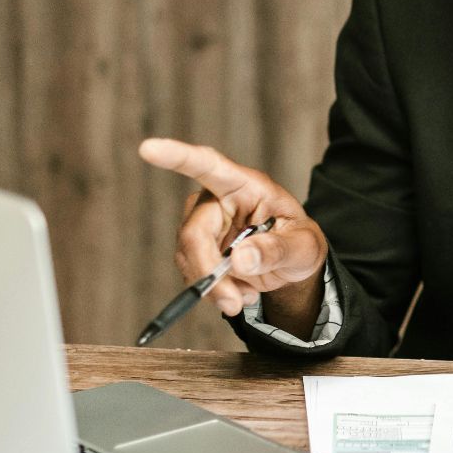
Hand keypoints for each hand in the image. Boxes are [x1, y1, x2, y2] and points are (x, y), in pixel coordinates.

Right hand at [137, 138, 328, 334]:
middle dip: (209, 273)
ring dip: (213, 287)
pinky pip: (191, 272)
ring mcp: (203, 224)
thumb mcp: (304, 247)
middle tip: (234, 304)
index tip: (148, 148)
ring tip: (245, 296)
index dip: (177, 156)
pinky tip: (237, 292)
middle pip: (194, 232)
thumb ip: (277, 251)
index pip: (208, 165)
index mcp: (245, 185)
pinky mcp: (196, 248)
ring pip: (187, 257)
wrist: (292, 264)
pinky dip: (212, 291)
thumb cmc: (299, 243)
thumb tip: (239, 260)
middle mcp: (216, 199)